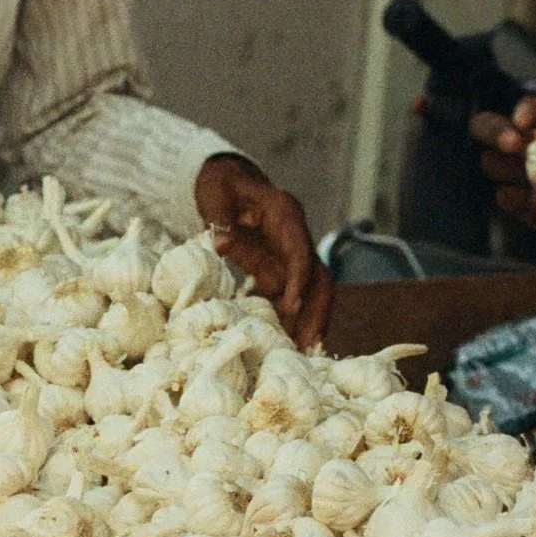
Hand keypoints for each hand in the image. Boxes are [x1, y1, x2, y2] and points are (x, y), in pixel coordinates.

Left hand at [194, 154, 329, 347]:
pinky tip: (290, 344)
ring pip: (313, 290)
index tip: (291, 307)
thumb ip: (219, 218)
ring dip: (311, 320)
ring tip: (304, 354)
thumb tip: (220, 242)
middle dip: (317, 310)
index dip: (299, 280)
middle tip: (309, 345)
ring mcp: (292, 252)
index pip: (300, 251)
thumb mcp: (216, 195)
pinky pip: (294, 295)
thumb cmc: (221, 187)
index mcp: (285, 214)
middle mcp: (296, 235)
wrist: (228, 182)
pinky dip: (294, 318)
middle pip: (319, 276)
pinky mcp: (281, 266)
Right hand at [471, 95, 535, 200]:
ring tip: (517, 173)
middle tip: (513, 144)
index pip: (530, 109)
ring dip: (500, 165)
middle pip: (491, 128)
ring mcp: (518, 172)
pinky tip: (520, 197)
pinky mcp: (520, 202)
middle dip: (497, 132)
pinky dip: (511, 198)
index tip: (524, 122)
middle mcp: (527, 143)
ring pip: (493, 162)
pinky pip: (508, 197)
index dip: (525, 111)